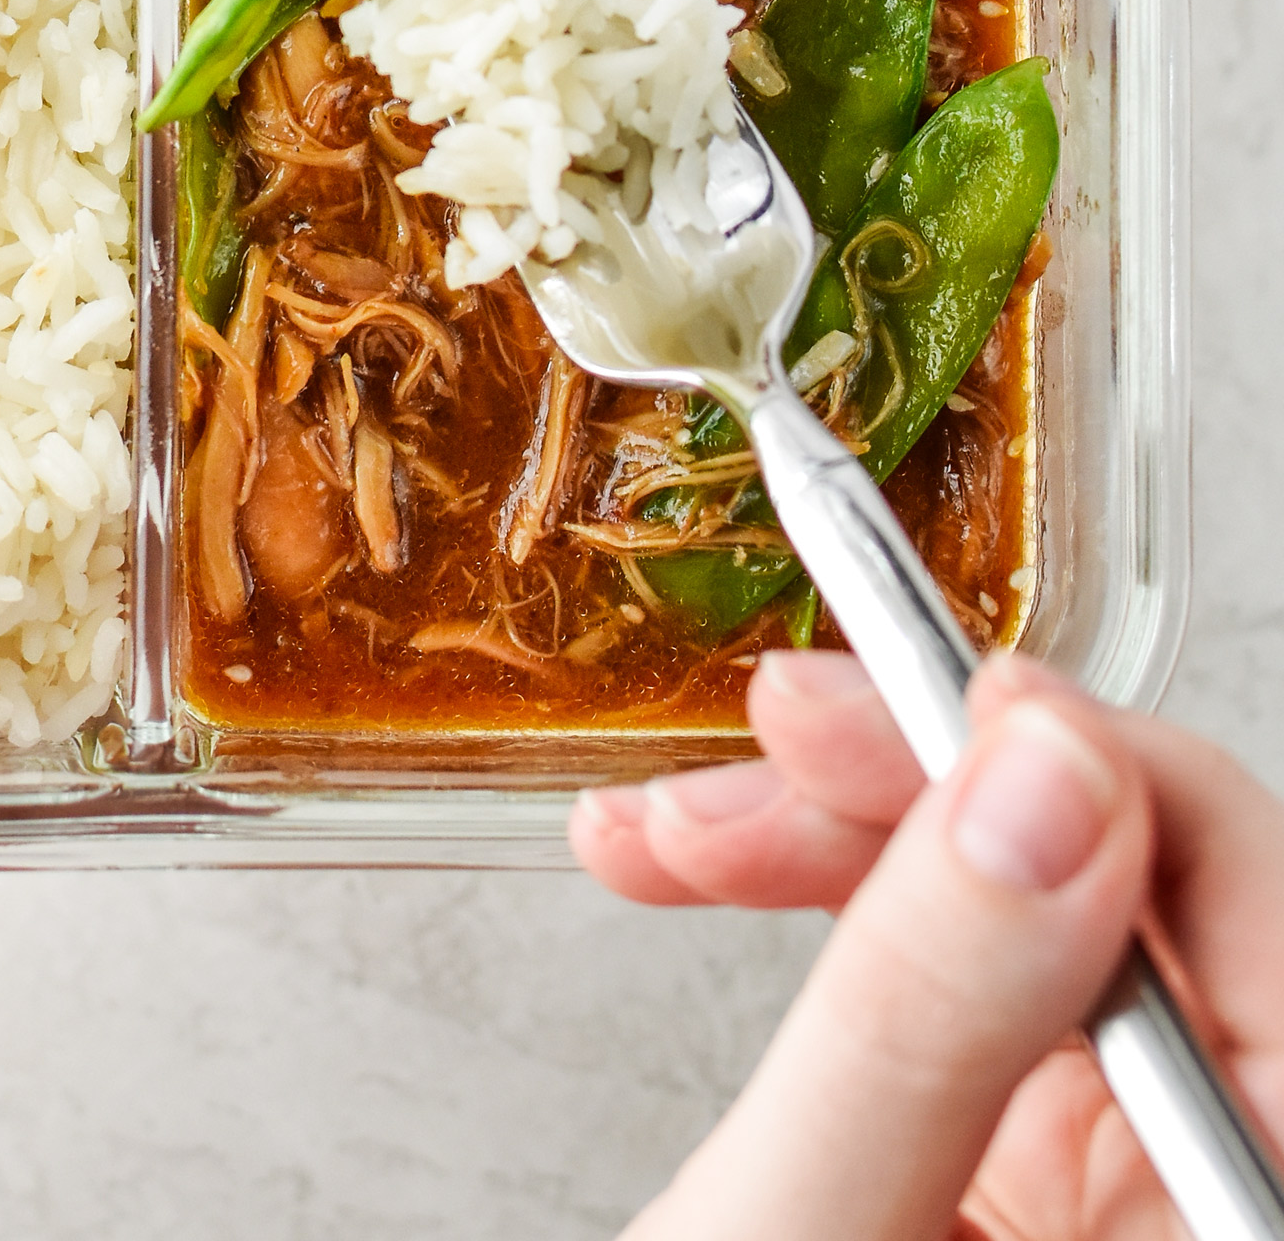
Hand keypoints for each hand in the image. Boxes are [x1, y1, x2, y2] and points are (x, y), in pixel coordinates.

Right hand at [572, 647, 1283, 1239]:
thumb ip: (929, 1020)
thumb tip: (1033, 767)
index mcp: (1244, 1214)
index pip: (1246, 900)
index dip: (1073, 763)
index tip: (883, 701)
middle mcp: (1226, 1183)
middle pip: (1132, 877)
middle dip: (915, 788)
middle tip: (749, 754)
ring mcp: (1137, 1166)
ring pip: (1031, 888)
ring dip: (834, 827)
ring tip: (665, 832)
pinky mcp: (1040, 1146)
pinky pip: (965, 951)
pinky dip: (824, 889)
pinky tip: (697, 867)